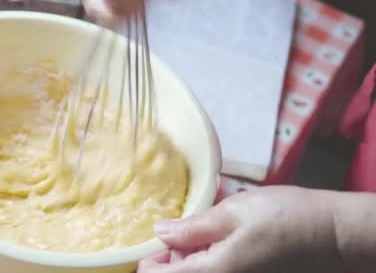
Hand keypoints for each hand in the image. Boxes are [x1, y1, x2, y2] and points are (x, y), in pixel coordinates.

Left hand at [138, 186, 346, 272]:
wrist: (331, 232)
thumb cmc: (284, 218)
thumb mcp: (232, 212)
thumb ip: (193, 227)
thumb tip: (160, 232)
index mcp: (213, 272)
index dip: (150, 261)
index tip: (154, 239)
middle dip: (172, 256)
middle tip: (186, 226)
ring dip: (191, 256)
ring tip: (205, 227)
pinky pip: (216, 272)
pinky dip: (208, 258)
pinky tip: (219, 237)